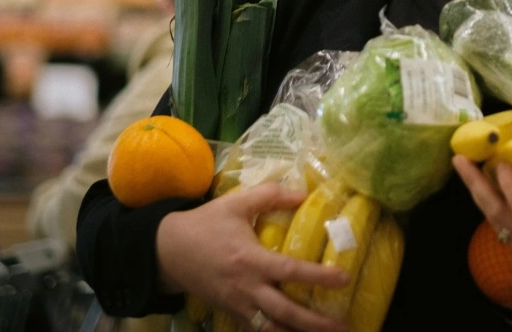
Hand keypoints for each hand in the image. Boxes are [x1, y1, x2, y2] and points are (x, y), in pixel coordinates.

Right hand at [156, 182, 349, 331]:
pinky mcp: (230, 312)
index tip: (344, 279)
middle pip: (285, 312)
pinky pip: (255, 330)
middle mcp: (246, 288)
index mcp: (251, 260)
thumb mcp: (236, 203)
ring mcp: (238, 304)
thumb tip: (303, 193)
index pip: (290, 272)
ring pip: (270, 329)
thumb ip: (270, 196)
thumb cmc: (205, 224)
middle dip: (314, 323)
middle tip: (342, 326)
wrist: (167, 251)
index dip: (319, 277)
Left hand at [453, 155, 511, 322]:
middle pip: (498, 215)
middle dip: (476, 186)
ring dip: (480, 195)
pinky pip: (504, 231)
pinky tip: (487, 190)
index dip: (510, 187)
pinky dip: (492, 209)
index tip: (500, 162)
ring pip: (496, 223)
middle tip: (460, 159)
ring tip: (466, 168)